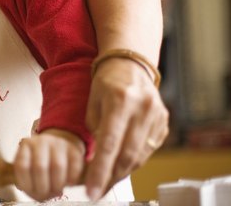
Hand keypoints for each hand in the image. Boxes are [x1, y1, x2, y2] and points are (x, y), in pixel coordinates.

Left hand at [13, 129, 84, 200]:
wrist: (61, 148)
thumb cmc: (42, 164)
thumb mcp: (30, 169)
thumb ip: (27, 181)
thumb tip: (37, 195)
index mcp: (26, 146)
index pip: (22, 166)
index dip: (27, 184)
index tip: (32, 192)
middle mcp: (41, 142)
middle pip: (40, 167)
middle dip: (43, 187)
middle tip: (46, 195)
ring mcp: (59, 143)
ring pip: (57, 166)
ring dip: (57, 185)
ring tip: (57, 191)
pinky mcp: (74, 150)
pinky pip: (74, 167)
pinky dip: (71, 180)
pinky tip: (68, 184)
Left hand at [85, 58, 168, 199]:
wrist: (131, 64)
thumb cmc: (106, 82)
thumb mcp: (92, 101)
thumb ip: (94, 129)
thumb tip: (96, 159)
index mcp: (120, 100)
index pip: (109, 144)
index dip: (100, 171)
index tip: (92, 189)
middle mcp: (142, 108)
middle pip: (127, 154)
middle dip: (111, 177)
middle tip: (98, 191)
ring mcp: (156, 116)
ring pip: (140, 156)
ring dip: (122, 172)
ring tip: (106, 181)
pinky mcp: (164, 122)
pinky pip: (148, 150)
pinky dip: (133, 161)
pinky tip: (121, 166)